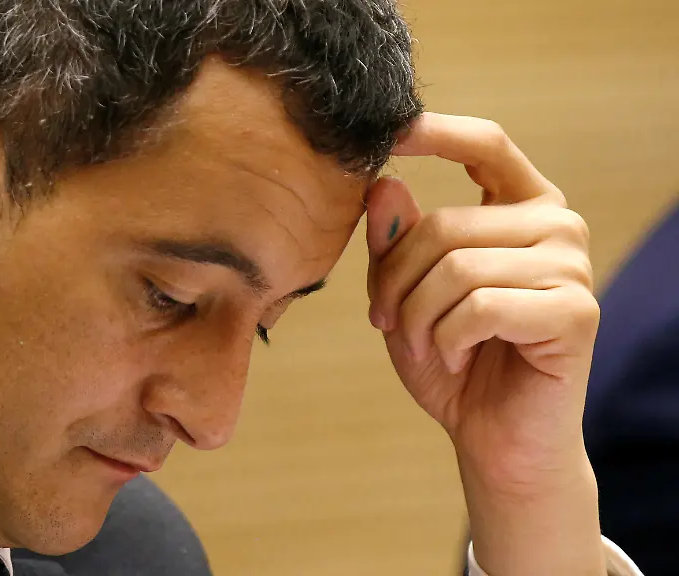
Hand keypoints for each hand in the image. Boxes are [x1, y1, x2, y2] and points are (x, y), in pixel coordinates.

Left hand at [366, 113, 604, 574]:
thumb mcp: (405, 293)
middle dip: (394, 280)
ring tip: (423, 345)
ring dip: (417, 316)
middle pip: (444, 224)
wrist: (493, 438)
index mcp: (521, 207)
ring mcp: (571, 266)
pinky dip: (448, 339)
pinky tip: (456, 357)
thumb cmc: (451, 358)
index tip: (388, 130)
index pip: (486, 145)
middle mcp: (556, 226)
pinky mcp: (574, 311)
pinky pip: (479, 306)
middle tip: (385, 321)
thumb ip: (395, 240)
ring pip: (456, 267)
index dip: (436, 132)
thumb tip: (382, 184)